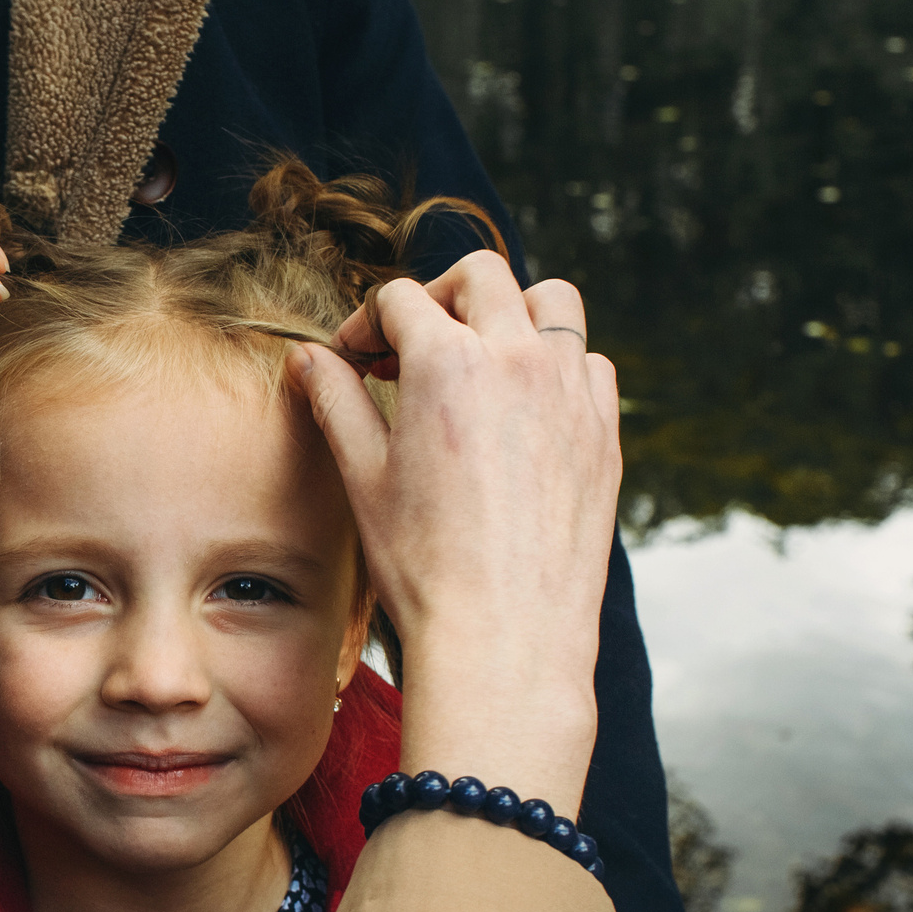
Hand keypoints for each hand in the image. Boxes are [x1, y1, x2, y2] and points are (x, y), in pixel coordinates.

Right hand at [288, 253, 621, 814]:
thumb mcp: (363, 477)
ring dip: (509, 311)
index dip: (366, 323)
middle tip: (412, 346)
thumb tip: (308, 358)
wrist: (505, 635)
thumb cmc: (426, 566)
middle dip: (437, 297)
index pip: (401, 299)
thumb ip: (337, 400)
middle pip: (479, 276)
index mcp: (447, 365)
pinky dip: (556, 362)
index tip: (355, 359)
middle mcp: (517, 359)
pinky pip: (588, 361)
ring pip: (551, 300)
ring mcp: (571, 390)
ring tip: (478, 357)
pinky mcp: (604, 427)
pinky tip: (524, 406)